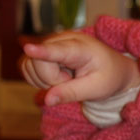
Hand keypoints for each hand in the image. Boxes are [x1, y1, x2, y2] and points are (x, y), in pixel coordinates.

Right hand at [19, 32, 139, 106]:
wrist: (113, 69)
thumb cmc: (108, 77)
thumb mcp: (96, 89)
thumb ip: (71, 93)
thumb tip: (47, 100)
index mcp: (81, 48)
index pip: (58, 50)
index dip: (42, 51)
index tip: (28, 48)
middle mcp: (63, 39)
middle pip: (39, 63)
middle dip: (51, 80)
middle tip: (71, 81)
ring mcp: (50, 43)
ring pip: (29, 65)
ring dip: (44, 80)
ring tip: (67, 78)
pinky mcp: (42, 50)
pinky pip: (26, 66)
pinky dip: (37, 77)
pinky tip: (55, 77)